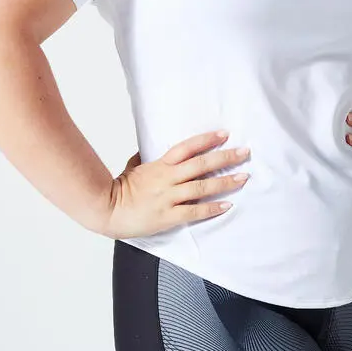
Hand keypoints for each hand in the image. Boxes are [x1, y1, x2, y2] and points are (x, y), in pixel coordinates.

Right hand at [99, 132, 250, 239]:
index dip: (206, 140)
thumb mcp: (131, 167)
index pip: (187, 147)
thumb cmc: (118, 189)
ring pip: (202, 186)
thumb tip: (146, 153)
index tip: (224, 134)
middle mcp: (167, 178)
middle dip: (225, 157)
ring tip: (243, 177)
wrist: (106, 210)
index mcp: (159, 165)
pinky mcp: (168, 216)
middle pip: (201, 164)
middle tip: (244, 152)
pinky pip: (194, 211)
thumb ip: (143, 159)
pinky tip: (227, 204)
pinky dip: (212, 208)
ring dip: (225, 181)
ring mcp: (169, 197)